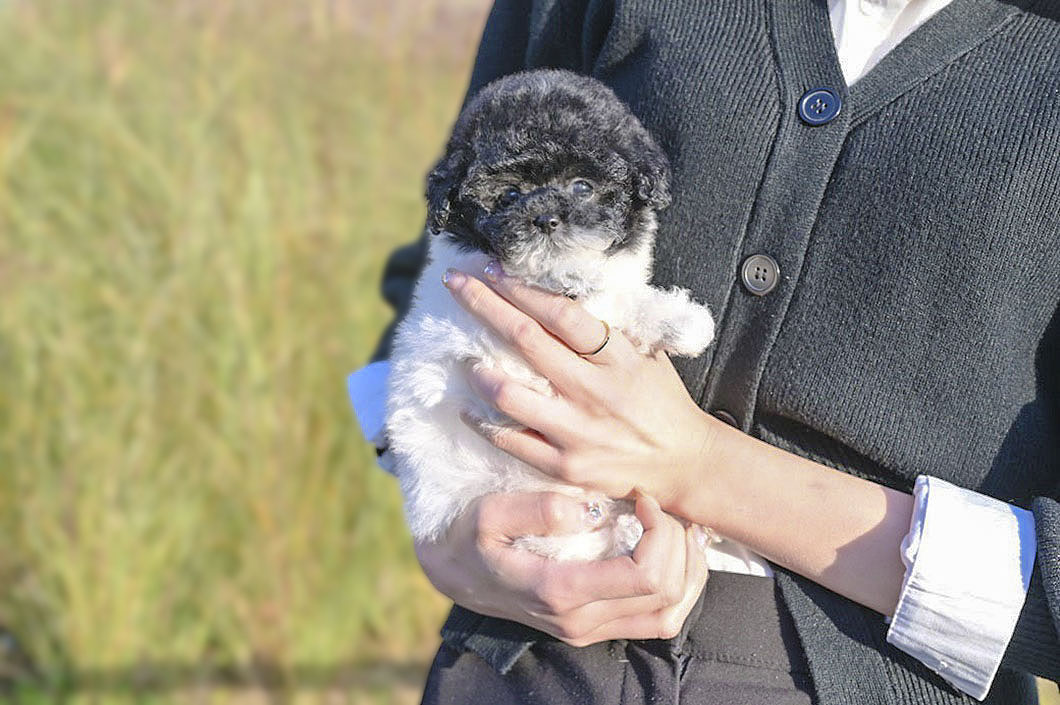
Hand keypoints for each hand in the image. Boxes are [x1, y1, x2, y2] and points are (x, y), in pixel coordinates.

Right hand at [416, 491, 709, 645]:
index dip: (661, 532)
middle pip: (668, 593)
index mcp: (560, 591)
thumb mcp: (488, 514)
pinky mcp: (596, 627)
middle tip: (659, 504)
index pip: (646, 575)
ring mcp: (590, 629)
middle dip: (677, 542)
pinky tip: (670, 551)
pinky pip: (657, 620)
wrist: (454, 573)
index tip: (642, 496)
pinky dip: (677, 586)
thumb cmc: (469, 537)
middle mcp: (581, 621)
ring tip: (677, 527)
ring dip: (687, 569)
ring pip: (671, 613)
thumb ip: (536, 509)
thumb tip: (588, 508)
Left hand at [442, 263, 718, 508]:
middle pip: (526, 341)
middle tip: (455, 283)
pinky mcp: (565, 467)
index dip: (521, 289)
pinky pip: (510, 441)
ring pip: (510, 395)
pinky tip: (467, 408)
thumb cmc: (661, 400)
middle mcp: (595, 392)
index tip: (491, 271)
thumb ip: (605, 330)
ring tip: (465, 357)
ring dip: (479, 369)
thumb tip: (556, 295)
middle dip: (483, 305)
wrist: (684, 463)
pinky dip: (482, 422)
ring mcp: (577, 432)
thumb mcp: (645, 354)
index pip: (561, 314)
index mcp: (617, 358)